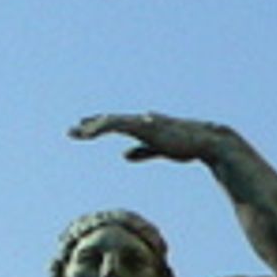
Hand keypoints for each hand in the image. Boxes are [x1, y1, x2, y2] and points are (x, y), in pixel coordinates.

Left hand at [72, 113, 229, 165]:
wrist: (206, 141)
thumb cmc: (186, 145)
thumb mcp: (159, 149)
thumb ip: (141, 151)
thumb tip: (123, 155)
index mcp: (143, 126)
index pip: (115, 124)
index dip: (98, 127)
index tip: (83, 131)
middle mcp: (140, 121)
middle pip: (109, 121)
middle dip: (89, 126)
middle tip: (70, 132)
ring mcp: (142, 122)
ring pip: (111, 122)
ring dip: (92, 127)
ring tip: (76, 133)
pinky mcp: (145, 126)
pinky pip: (119, 125)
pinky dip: (102, 127)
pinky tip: (90, 133)